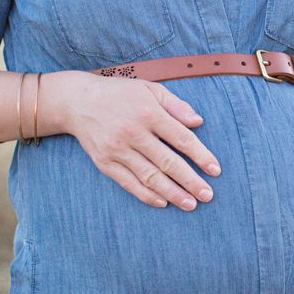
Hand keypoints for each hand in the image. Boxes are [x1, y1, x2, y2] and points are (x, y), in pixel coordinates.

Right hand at [56, 71, 222, 210]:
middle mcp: (133, 132)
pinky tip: (163, 203)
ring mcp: (117, 149)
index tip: (216, 171)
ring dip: (172, 193)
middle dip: (190, 181)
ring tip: (190, 204)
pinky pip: (128, 183)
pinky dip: (146, 195)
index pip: (181, 138)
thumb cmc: (121, 94)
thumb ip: (176, 105)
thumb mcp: (150, 89)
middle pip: (168, 162)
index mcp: (149, 113)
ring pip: (149, 176)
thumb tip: (199, 122)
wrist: (77, 101)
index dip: (201, 156)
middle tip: (208, 195)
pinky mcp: (104, 162)